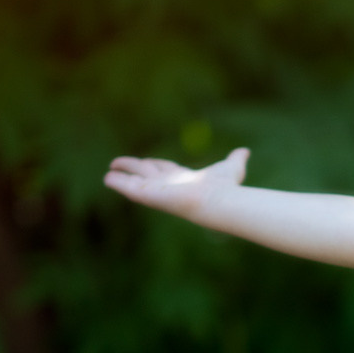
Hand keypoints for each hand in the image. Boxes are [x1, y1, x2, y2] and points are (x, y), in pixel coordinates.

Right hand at [104, 147, 248, 222]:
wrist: (217, 200)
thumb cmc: (225, 187)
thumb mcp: (231, 168)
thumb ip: (236, 159)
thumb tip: (245, 151)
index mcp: (183, 179)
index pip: (165, 170)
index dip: (155, 164)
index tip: (146, 161)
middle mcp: (168, 185)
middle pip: (146, 173)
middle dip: (134, 168)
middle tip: (119, 163)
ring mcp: (156, 190)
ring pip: (135, 180)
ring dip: (122, 176)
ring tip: (109, 173)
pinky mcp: (148, 194)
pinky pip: (128, 187)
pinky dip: (118, 183)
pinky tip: (108, 178)